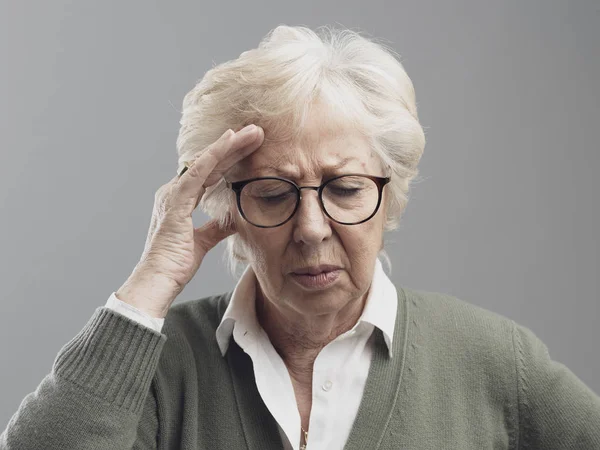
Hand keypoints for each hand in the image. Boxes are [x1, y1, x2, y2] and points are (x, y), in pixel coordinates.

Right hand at [116, 124, 263, 317]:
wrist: (158, 280)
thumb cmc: (175, 264)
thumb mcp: (204, 242)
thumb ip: (216, 228)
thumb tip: (234, 219)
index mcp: (180, 201)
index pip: (210, 174)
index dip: (230, 159)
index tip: (251, 148)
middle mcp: (175, 192)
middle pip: (209, 162)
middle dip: (234, 146)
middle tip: (256, 132)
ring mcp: (174, 193)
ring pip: (207, 160)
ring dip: (230, 144)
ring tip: (252, 131)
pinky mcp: (176, 199)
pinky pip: (199, 170)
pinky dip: (215, 153)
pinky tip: (230, 139)